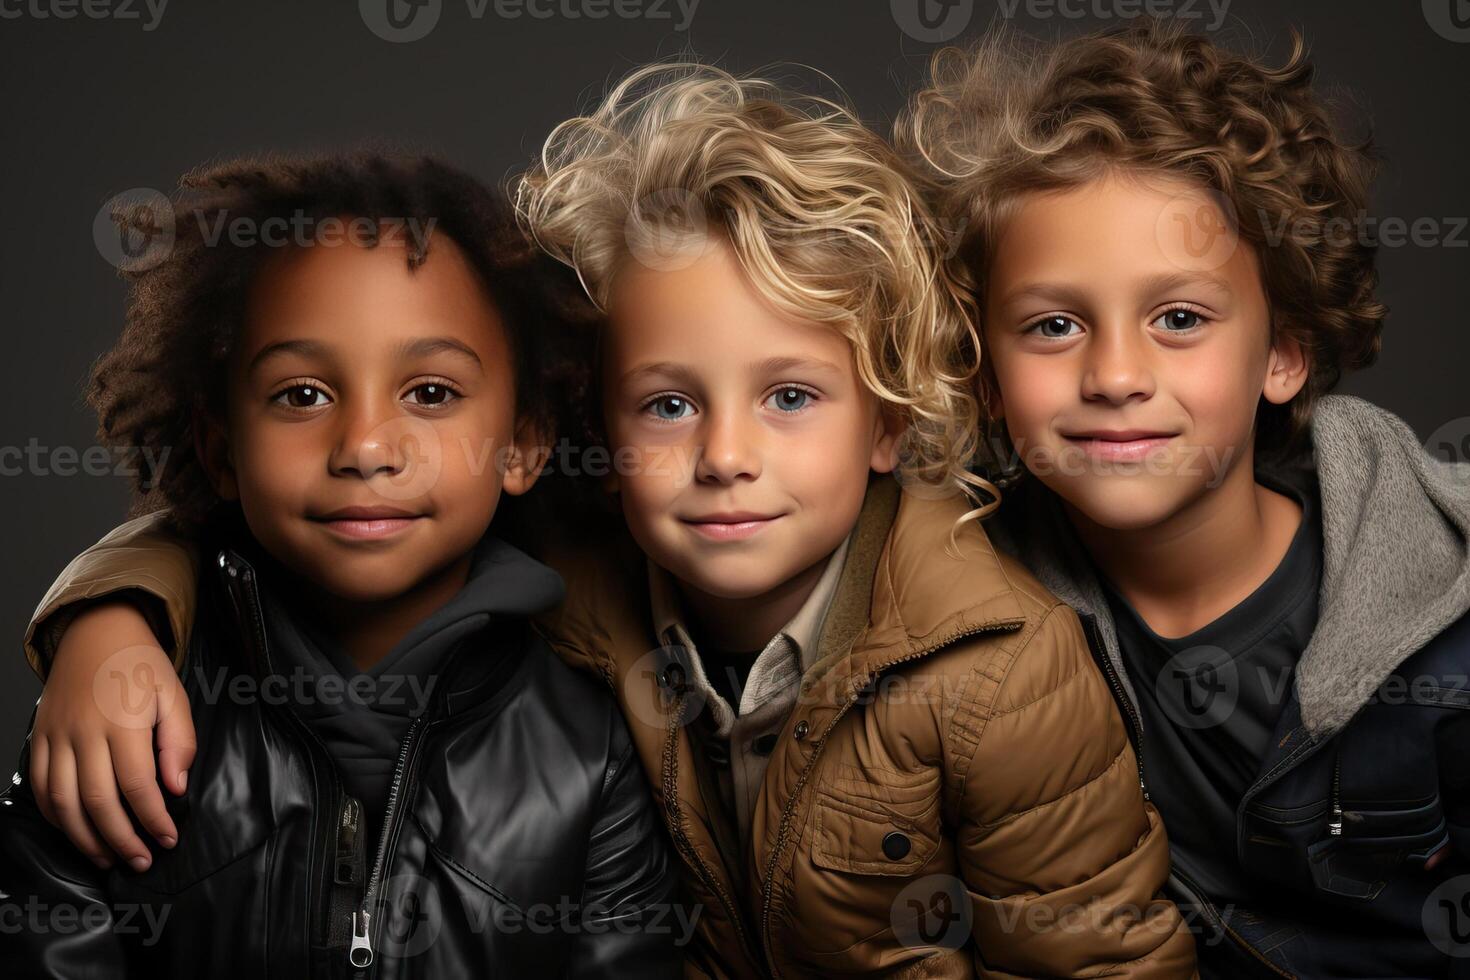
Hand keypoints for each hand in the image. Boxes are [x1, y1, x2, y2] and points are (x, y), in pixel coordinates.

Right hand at [29, 600, 195, 870]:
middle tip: (142, 860)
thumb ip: (179, 742)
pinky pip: (40, 788)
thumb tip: (176, 788)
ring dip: (85, 838)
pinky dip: (56, 818)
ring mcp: (56, 737)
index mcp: (122, 721)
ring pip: (63, 802)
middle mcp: (84, 732)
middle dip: (121, 840)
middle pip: (97, 802)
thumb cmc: (140, 666)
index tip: (168, 838)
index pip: (137, 785)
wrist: (97, 632)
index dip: (153, 818)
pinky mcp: (39, 739)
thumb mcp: (174, 695)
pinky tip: (77, 832)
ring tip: (109, 859)